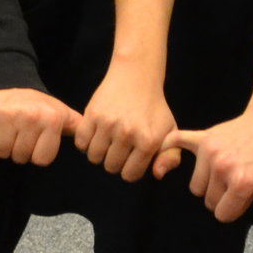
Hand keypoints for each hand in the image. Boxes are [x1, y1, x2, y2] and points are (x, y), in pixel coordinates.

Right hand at [0, 86, 80, 165]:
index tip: (35, 140)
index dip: (35, 154)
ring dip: (0, 146)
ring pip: (1, 152)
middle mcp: (32, 115)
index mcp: (52, 120)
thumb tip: (89, 144)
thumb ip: (78, 129)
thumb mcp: (62, 115)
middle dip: (17, 150)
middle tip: (18, 134)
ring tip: (6, 130)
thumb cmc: (39, 107)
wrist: (11, 84)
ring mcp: (9, 113)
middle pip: (20, 157)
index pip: (41, 160)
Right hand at [72, 61, 177, 181]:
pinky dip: (86, 142)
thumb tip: (157, 175)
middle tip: (120, 147)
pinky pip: (81, 143)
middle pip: (111, 167)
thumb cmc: (154, 108)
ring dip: (99, 153)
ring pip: (94, 157)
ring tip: (108, 141)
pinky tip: (96, 135)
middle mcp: (128, 133)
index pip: (130, 175)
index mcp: (148, 141)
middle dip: (115, 161)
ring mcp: (108, 124)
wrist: (136, 77)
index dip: (130, 169)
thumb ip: (170, 157)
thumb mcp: (170, 131)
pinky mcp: (93, 114)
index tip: (131, 158)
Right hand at [164, 105, 252, 221]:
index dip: (235, 210)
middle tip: (237, 186)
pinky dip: (168, 150)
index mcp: (242, 182)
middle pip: (208, 201)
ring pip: (196, 185)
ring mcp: (210, 151)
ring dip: (208, 184)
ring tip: (225, 174)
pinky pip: (176, 143)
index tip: (246, 198)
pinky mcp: (203, 138)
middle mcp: (222, 168)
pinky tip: (165, 158)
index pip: (223, 214)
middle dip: (221, 198)